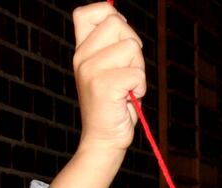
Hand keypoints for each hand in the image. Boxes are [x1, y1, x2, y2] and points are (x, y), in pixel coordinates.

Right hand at [72, 3, 144, 153]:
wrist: (104, 139)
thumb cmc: (113, 105)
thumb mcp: (109, 70)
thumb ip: (112, 46)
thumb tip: (120, 17)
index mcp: (81, 50)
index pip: (85, 13)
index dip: (108, 13)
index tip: (120, 36)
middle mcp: (82, 56)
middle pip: (117, 24)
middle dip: (133, 45)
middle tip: (128, 71)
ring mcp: (90, 69)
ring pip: (131, 47)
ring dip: (139, 68)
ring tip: (127, 86)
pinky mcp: (103, 85)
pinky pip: (137, 73)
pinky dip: (140, 87)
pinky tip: (129, 98)